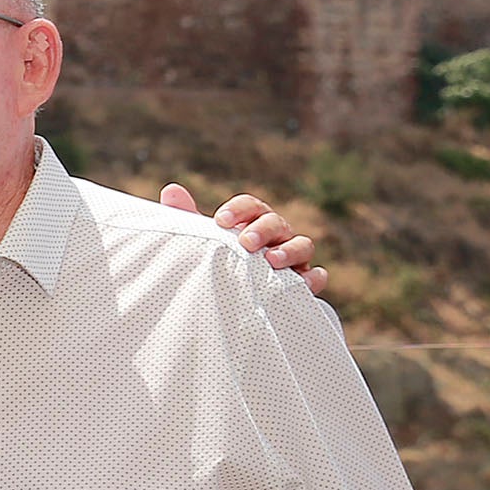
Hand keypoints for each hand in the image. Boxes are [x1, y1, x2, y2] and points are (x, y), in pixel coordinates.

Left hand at [161, 183, 325, 297]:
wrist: (234, 299)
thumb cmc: (219, 261)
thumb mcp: (204, 241)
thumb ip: (188, 217)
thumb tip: (172, 190)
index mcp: (252, 222)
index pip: (251, 206)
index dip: (238, 209)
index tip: (220, 220)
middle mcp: (277, 235)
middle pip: (276, 222)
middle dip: (262, 229)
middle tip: (245, 242)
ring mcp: (294, 257)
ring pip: (303, 244)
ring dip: (289, 250)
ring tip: (271, 260)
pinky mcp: (304, 282)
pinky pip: (317, 275)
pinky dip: (313, 277)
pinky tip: (304, 283)